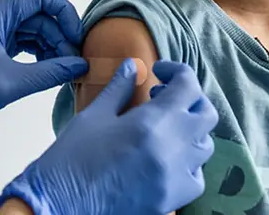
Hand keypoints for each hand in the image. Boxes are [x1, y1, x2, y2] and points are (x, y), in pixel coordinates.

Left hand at [0, 0, 88, 172]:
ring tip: (62, 70)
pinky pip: (18, 42)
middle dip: (59, 36)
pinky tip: (46, 70)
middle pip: (37, 14)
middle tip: (73, 64)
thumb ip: (50, 72)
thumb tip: (80, 66)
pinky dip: (35, 54)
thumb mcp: (11, 83)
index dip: (64, 14)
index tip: (77, 39)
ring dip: (49, 46)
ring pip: (29, 29)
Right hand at [0, 59, 218, 214]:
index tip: (159, 72)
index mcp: (153, 121)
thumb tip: (132, 66)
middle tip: (162, 97)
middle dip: (189, 100)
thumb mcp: (94, 115)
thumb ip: (119, 88)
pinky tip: (164, 158)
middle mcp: (173, 148)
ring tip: (163, 128)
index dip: (177, 72)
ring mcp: (176, 177)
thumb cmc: (73, 157)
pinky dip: (188, 164)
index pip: (188, 86)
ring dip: (189, 130)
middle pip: (206, 114)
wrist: (61, 203)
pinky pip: (196, 176)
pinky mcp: (172, 199)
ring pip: (204, 146)